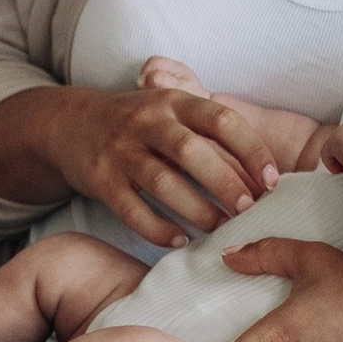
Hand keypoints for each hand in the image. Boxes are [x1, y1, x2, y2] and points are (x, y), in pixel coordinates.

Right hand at [53, 82, 279, 247]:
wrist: (70, 123)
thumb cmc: (139, 124)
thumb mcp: (172, 113)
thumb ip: (210, 137)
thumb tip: (262, 179)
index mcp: (173, 101)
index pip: (221, 120)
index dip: (252, 150)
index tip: (272, 181)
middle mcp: (147, 121)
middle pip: (192, 151)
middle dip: (225, 183)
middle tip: (248, 209)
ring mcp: (120, 150)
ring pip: (163, 183)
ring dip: (197, 210)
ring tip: (219, 229)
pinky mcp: (99, 179)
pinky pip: (131, 209)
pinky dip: (157, 229)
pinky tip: (179, 240)